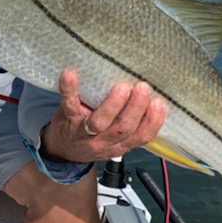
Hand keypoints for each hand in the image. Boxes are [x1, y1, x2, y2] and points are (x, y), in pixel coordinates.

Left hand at [39, 69, 166, 163]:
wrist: (62, 148)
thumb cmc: (93, 136)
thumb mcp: (116, 138)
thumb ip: (131, 122)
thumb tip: (151, 95)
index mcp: (120, 145)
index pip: (141, 137)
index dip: (152, 122)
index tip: (159, 102)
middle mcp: (103, 141)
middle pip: (123, 129)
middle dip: (135, 108)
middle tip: (143, 88)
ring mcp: (84, 132)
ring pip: (99, 122)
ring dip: (112, 104)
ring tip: (122, 87)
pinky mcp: (67, 119)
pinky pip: (69, 105)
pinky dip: (69, 90)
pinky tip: (71, 75)